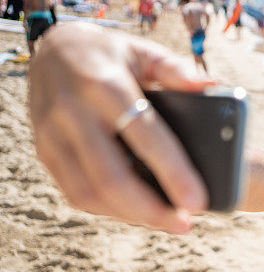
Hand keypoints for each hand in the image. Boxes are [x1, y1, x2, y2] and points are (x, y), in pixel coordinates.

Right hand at [29, 23, 215, 232]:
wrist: (53, 46)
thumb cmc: (113, 52)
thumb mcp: (145, 51)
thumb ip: (177, 70)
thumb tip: (211, 87)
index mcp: (106, 85)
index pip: (145, 136)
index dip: (173, 172)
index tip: (199, 201)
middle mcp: (73, 111)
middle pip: (112, 177)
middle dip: (151, 209)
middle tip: (185, 224)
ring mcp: (52, 134)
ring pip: (89, 192)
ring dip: (129, 216)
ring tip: (167, 222)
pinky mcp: (43, 150)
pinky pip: (73, 191)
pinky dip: (107, 209)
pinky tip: (137, 212)